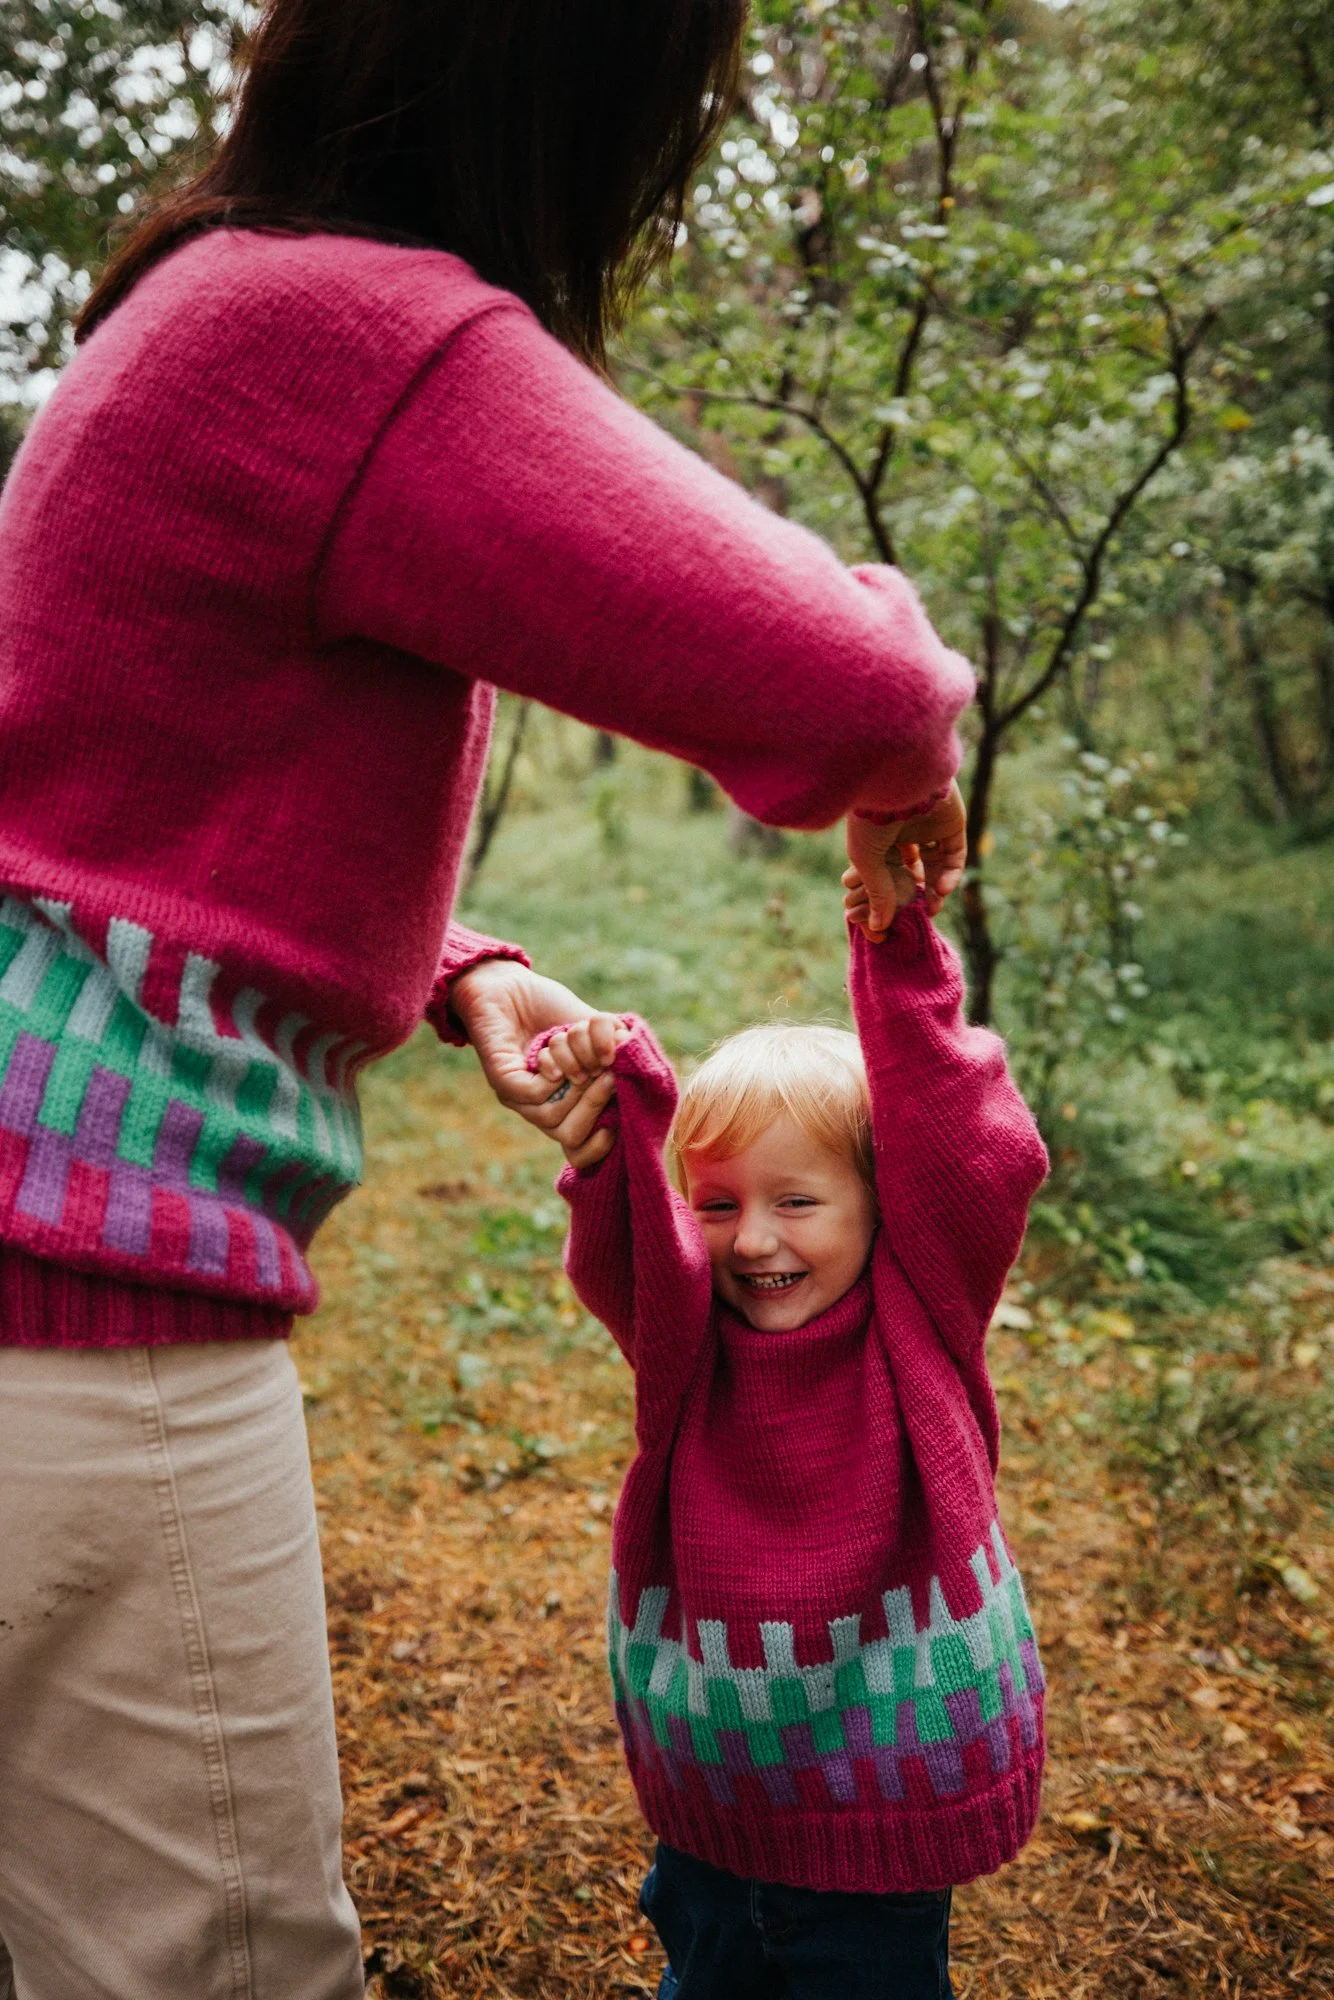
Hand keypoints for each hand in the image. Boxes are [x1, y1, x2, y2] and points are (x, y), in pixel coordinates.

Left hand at [447, 961, 625, 1166]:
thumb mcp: (594, 1030)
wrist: (511, 983)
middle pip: (571, 1137)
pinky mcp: (502, 1081)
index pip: (578, 1151)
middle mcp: (539, 1107)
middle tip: (608, 1074)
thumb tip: (636, 1069)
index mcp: (564, 1102)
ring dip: (575, 1085)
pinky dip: (552, 1073)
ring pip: (552, 1119)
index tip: (616, 1125)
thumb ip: (615, 1050)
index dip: (598, 1147)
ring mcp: (518, 1098)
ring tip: (580, 1052)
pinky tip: (551, 1051)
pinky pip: (534, 1095)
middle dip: (595, 1105)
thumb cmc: (551, 1007)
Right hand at [843, 780, 967, 939]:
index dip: (894, 893)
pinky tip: (941, 889)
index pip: (890, 870)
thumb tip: (879, 927)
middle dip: (919, 894)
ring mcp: (931, 827)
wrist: (899, 781)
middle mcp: (906, 831)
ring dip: (937, 888)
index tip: (896, 914)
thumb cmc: (871, 819)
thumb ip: (877, 894)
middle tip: (920, 915)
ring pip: (938, 865)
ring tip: (933, 908)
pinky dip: (951, 874)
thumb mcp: (867, 862)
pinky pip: (955, 854)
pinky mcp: (953, 824)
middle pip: (917, 870)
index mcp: (881, 836)